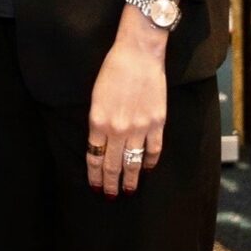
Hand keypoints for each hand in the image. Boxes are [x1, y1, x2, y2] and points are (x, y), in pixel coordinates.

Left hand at [87, 5, 168, 196]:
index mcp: (98, 122)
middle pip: (112, 165)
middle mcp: (117, 129)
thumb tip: (100, 144)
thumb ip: (97, 122)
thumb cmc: (113, 69)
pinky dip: (149, 162)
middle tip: (110, 196)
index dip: (94, 175)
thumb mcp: (95, 97)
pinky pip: (153, 150)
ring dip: (130, 179)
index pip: (94, 157)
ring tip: (128, 191)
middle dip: (110, 183)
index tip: (94, 186)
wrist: (138, 53)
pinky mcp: (156, 123)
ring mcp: (139, 127)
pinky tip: (146, 169)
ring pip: (133, 162)